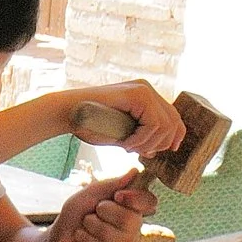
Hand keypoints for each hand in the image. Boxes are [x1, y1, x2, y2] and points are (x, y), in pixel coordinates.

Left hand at [49, 170, 157, 241]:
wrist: (60, 234)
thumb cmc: (78, 210)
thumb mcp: (91, 192)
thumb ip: (113, 184)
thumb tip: (135, 171)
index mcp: (131, 205)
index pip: (149, 202)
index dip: (135, 199)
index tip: (117, 196)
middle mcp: (134, 224)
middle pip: (129, 219)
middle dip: (102, 212)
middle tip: (92, 213)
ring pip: (111, 236)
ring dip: (88, 228)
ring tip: (84, 227)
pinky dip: (84, 241)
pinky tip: (81, 240)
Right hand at [64, 80, 184, 157]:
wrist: (67, 113)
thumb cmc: (89, 124)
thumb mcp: (121, 133)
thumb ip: (139, 138)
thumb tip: (157, 150)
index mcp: (145, 97)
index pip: (173, 117)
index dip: (174, 137)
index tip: (165, 151)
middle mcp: (147, 90)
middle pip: (174, 121)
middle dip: (161, 143)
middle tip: (138, 152)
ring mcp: (143, 90)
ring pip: (165, 125)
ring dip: (148, 144)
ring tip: (129, 148)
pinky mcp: (138, 94)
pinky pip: (153, 124)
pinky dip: (141, 139)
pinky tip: (125, 143)